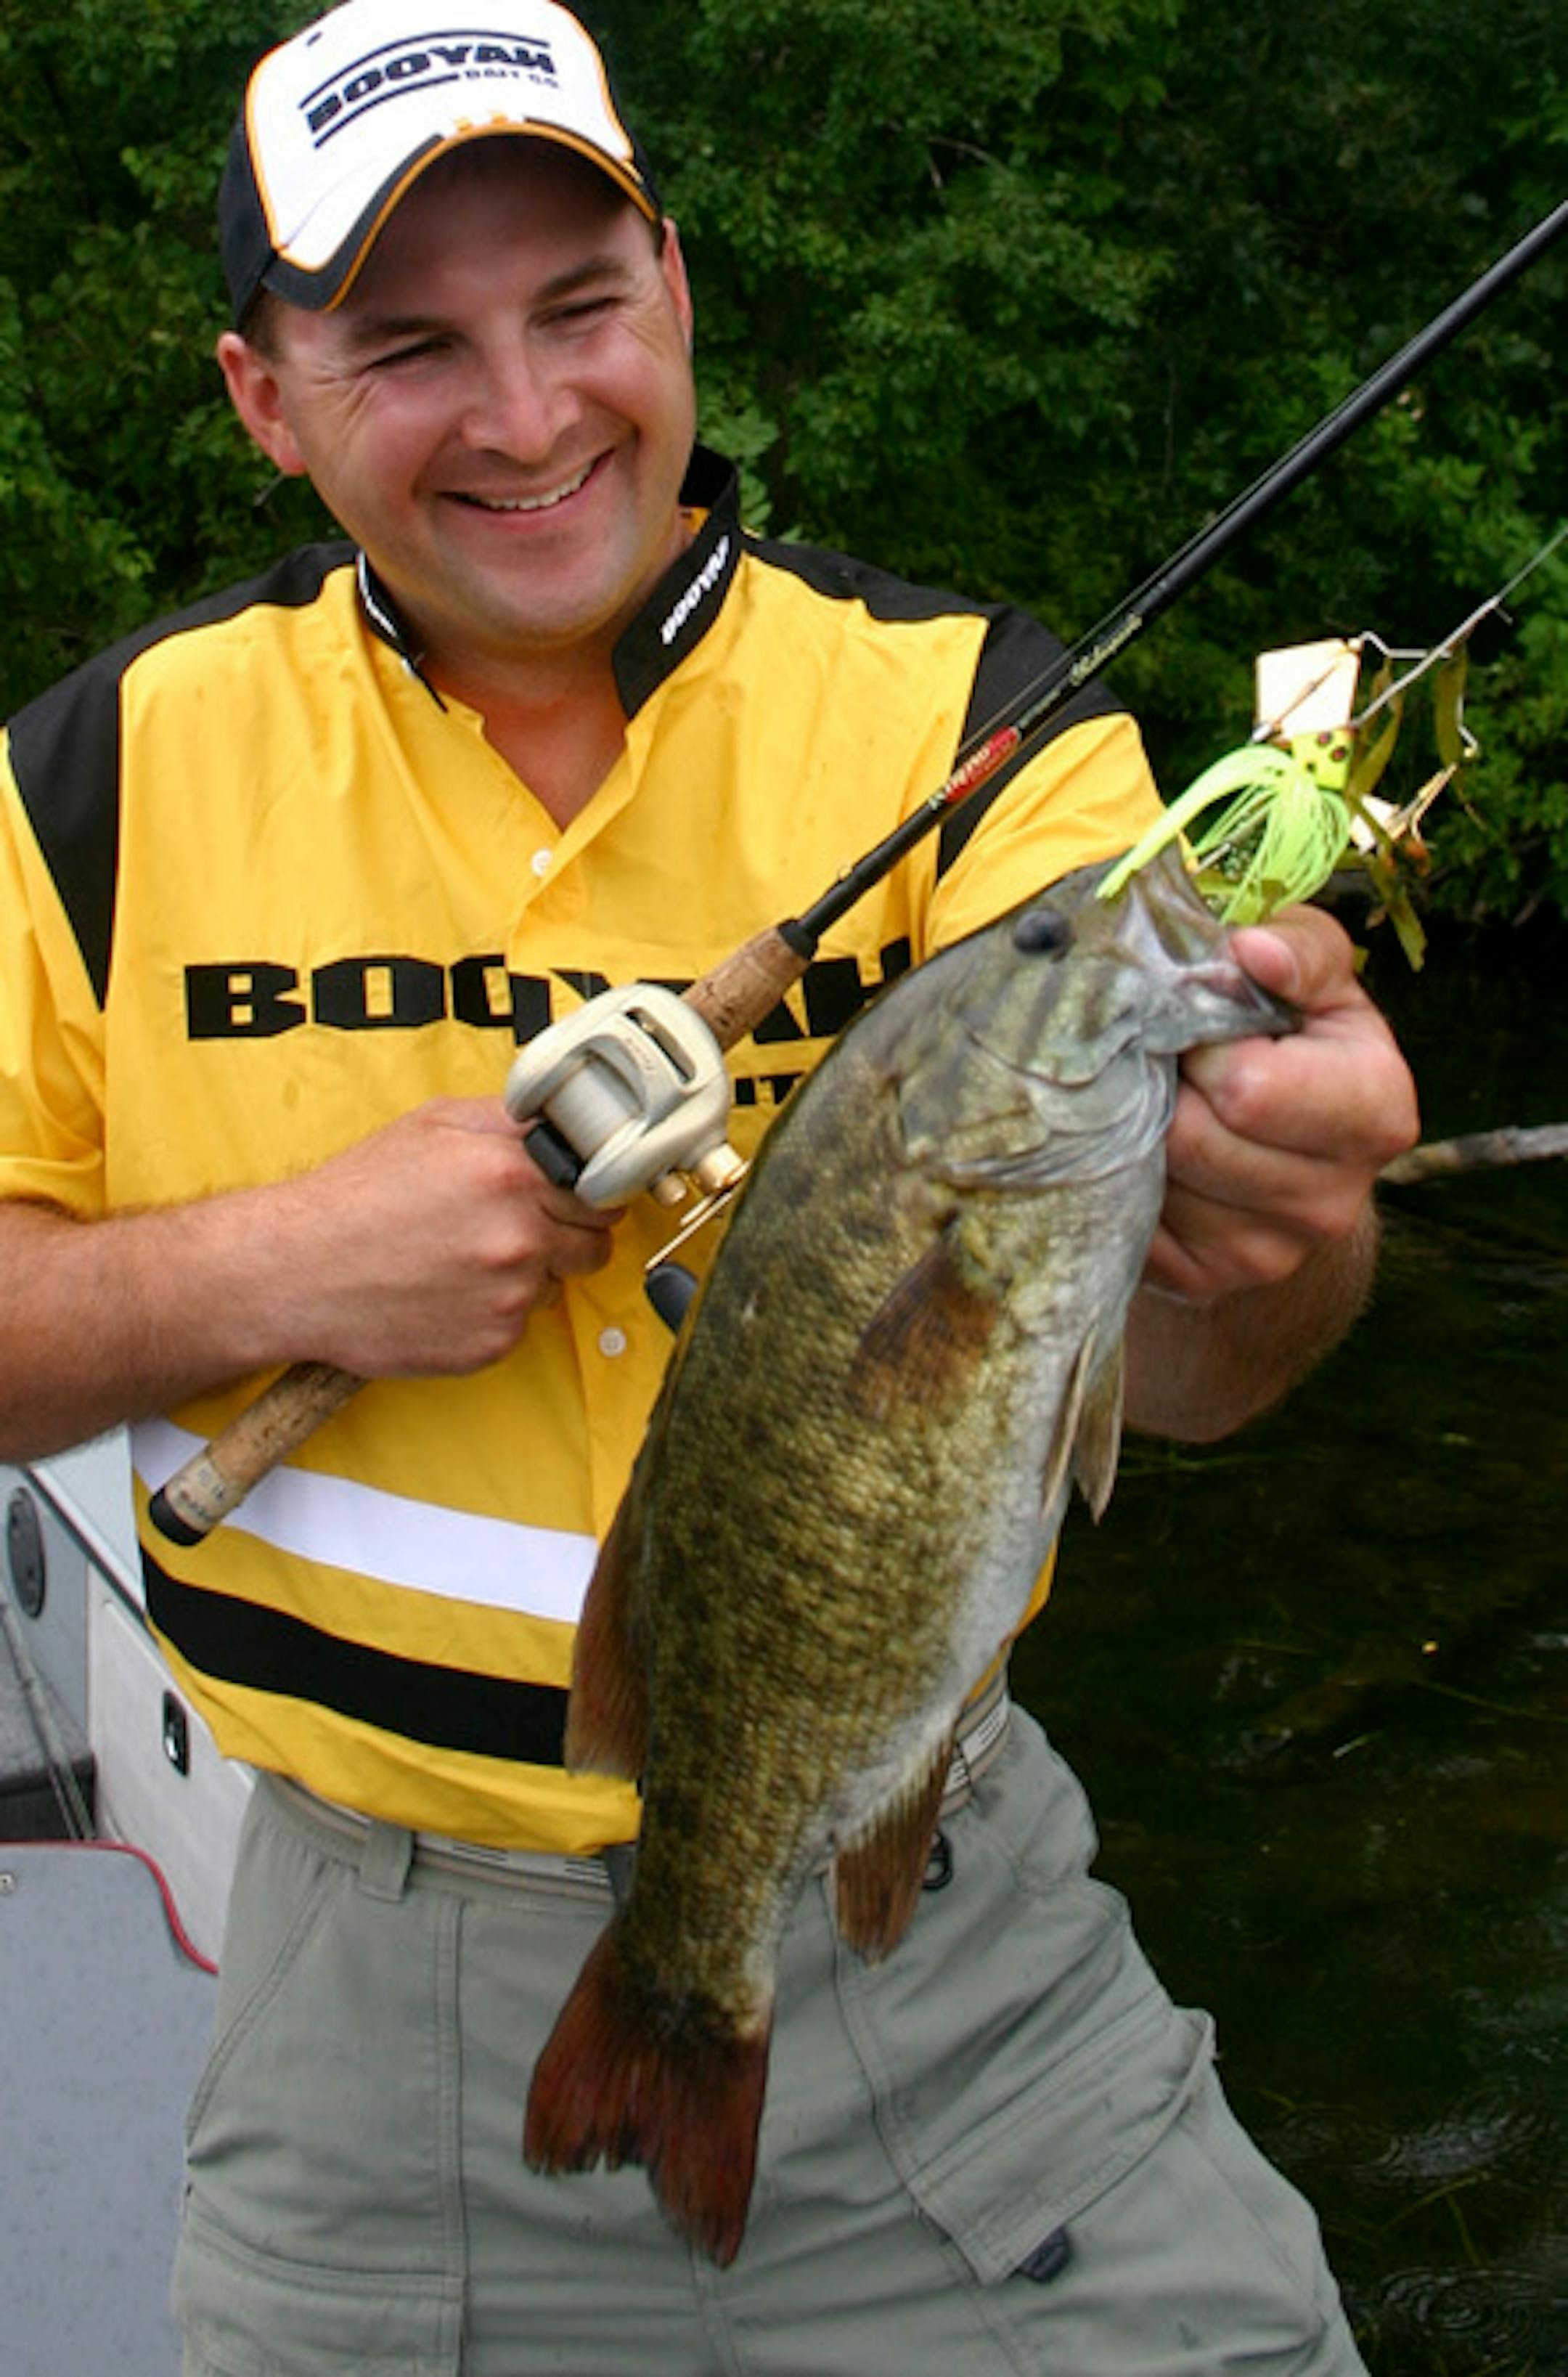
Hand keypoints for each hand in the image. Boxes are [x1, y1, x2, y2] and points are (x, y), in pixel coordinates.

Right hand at [265, 1097, 618, 1375]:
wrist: (294, 1271)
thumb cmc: (354, 1198)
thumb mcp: (432, 1125)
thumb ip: (509, 1119)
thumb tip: (565, 1122)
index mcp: (511, 1173)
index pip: (605, 1191)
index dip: (587, 1193)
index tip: (571, 1196)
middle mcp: (518, 1237)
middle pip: (594, 1244)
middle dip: (564, 1235)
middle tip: (511, 1228)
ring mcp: (507, 1297)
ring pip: (555, 1286)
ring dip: (525, 1276)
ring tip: (461, 1259)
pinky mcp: (490, 1344)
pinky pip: (519, 1326)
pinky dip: (492, 1313)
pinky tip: (446, 1293)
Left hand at [1143, 905, 1418, 1302]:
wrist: (1284, 1145)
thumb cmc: (1297, 1037)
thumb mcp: (1316, 975)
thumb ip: (1298, 949)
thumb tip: (1251, 951)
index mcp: (1376, 1113)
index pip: (1250, 1091)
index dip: (1203, 1048)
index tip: (1200, 1028)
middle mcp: (1334, 1201)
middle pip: (1192, 1140)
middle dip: (1164, 1090)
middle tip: (1166, 1064)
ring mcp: (1270, 1254)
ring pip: (1156, 1183)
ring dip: (1137, 1133)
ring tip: (1158, 1102)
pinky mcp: (1207, 1282)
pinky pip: (1130, 1224)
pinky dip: (1125, 1180)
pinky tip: (1146, 1150)